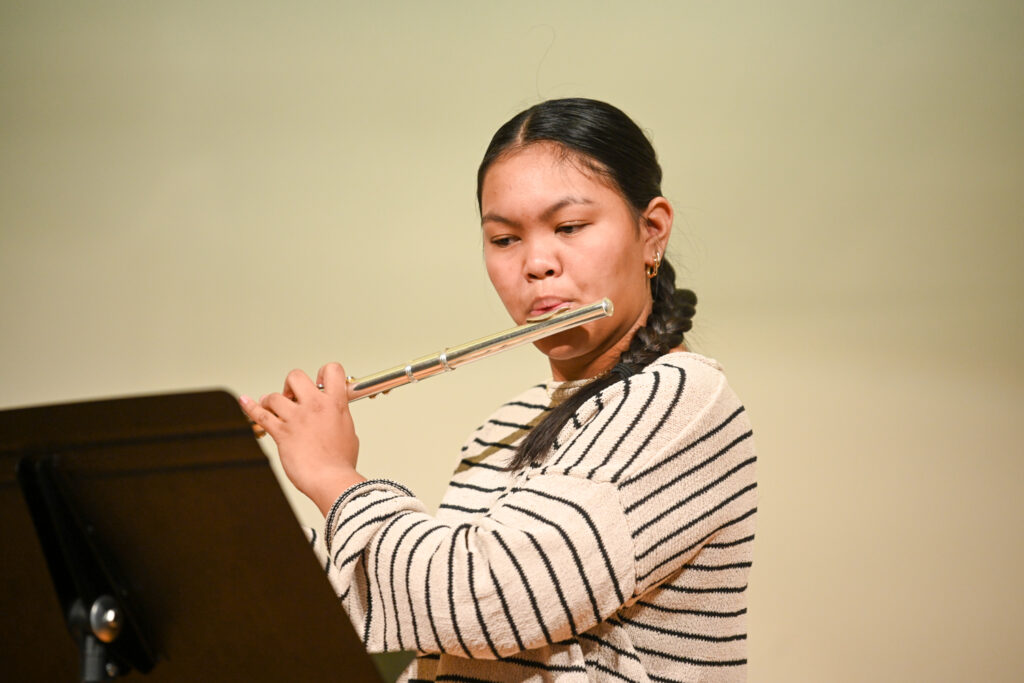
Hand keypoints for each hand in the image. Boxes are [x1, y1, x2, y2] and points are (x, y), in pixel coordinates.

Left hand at [240, 362, 365, 514]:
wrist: (331, 480)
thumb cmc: (340, 462)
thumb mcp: (349, 431)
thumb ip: (339, 417)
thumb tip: (334, 415)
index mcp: (335, 404)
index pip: (331, 370)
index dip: (323, 373)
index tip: (318, 382)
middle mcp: (315, 406)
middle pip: (296, 377)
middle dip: (291, 385)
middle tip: (293, 397)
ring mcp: (296, 418)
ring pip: (274, 396)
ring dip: (272, 401)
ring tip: (273, 408)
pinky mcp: (281, 432)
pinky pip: (260, 415)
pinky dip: (250, 407)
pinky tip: (245, 402)